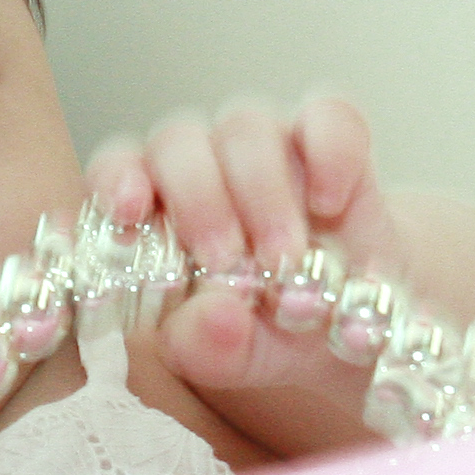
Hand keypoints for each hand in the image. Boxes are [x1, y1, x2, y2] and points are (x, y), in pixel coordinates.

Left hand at [83, 94, 406, 402]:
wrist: (359, 332)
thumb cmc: (271, 338)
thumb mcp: (238, 359)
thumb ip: (210, 347)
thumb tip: (212, 319)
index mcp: (154, 212)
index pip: (116, 169)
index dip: (115, 180)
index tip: (129, 212)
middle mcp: (203, 167)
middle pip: (176, 142)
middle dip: (198, 199)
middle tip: (224, 261)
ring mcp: (268, 147)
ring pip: (244, 126)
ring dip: (261, 190)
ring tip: (285, 260)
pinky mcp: (332, 140)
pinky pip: (327, 115)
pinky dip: (327, 152)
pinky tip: (330, 203)